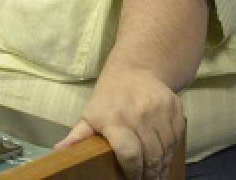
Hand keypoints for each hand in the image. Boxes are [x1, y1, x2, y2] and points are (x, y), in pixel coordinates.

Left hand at [55, 67, 184, 179]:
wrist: (135, 68)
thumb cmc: (109, 96)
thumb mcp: (90, 114)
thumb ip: (78, 136)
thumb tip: (59, 151)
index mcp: (115, 119)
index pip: (130, 154)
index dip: (133, 172)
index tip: (132, 179)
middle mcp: (139, 115)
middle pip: (151, 156)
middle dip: (150, 173)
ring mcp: (159, 111)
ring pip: (166, 149)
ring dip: (162, 164)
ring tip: (156, 171)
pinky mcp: (174, 108)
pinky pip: (177, 138)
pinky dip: (171, 150)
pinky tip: (164, 155)